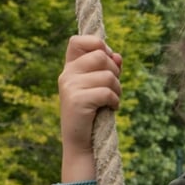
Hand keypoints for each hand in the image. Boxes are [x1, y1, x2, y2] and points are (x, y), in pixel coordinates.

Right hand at [59, 35, 122, 181]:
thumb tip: (117, 55)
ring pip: (108, 75)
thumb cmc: (93, 113)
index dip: (97, 44)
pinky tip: (111, 108)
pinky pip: (107, 92)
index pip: (78, 41)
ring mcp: (70, 87)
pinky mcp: (77, 101)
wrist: (82, 143)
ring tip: (112, 100)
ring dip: (118, 89)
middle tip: (113, 88)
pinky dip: (115, 101)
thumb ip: (108, 68)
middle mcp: (66, 75)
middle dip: (115, 71)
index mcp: (70, 68)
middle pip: (101, 56)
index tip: (107, 59)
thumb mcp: (100, 87)